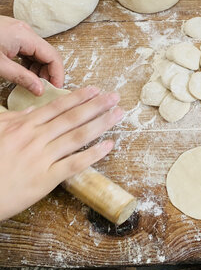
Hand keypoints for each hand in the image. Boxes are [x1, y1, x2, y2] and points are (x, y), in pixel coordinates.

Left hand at [0, 16, 63, 95]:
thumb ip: (22, 78)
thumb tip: (40, 90)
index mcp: (25, 36)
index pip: (53, 56)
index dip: (58, 74)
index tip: (56, 90)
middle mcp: (24, 31)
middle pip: (47, 54)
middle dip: (49, 73)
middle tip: (44, 90)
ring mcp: (17, 32)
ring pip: (38, 53)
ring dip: (39, 69)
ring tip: (33, 84)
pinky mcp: (10, 35)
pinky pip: (27, 50)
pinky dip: (29, 63)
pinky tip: (23, 74)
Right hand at [0, 87, 122, 220]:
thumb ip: (11, 119)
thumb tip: (28, 111)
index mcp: (22, 126)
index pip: (56, 107)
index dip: (79, 97)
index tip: (96, 90)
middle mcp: (35, 138)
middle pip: (72, 118)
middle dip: (96, 106)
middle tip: (115, 97)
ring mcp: (42, 158)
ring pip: (77, 136)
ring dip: (101, 123)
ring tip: (118, 114)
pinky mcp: (46, 179)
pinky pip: (74, 163)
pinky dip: (93, 154)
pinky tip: (109, 145)